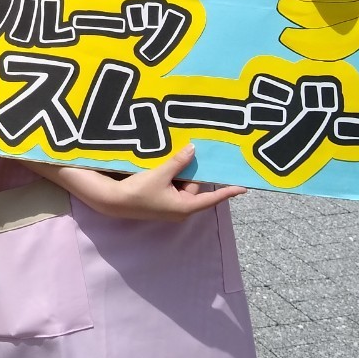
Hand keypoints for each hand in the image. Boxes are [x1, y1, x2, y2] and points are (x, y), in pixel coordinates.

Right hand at [27, 144, 245, 222]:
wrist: (113, 201)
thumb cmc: (138, 191)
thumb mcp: (160, 174)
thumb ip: (178, 162)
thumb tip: (194, 149)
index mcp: (185, 206)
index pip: (212, 197)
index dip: (228, 191)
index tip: (244, 187)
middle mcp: (181, 208)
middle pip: (194, 185)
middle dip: (190, 170)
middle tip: (186, 152)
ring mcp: (171, 206)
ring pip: (182, 184)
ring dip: (178, 171)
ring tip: (169, 159)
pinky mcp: (161, 201)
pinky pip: (173, 185)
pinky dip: (171, 175)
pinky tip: (163, 165)